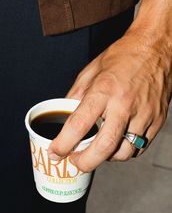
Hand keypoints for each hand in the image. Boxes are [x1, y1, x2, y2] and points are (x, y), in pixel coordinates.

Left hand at [48, 30, 171, 171]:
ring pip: (124, 152)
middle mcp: (125, 104)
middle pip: (104, 147)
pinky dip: (125, 151)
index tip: (55, 153)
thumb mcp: (91, 71)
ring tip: (98, 150)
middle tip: (76, 163)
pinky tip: (117, 143)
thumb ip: (76, 95)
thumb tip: (64, 115)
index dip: (63, 144)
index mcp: (104, 90)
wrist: (156, 48)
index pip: (79, 124)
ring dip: (107, 158)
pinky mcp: (157, 120)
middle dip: (86, 162)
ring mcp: (144, 114)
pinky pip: (140, 147)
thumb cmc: (123, 56)